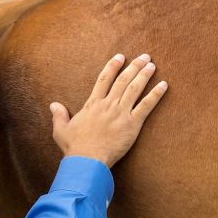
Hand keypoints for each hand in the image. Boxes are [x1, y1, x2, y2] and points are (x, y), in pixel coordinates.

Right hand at [50, 54, 167, 167]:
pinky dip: (156, 95)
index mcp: (93, 104)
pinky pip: (146, 106)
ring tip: (152, 65)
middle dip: (134, 66)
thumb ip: (59, 115)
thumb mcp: (61, 130)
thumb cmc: (74, 147)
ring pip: (135, 88)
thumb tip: (53, 105)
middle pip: (123, 80)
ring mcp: (121, 113)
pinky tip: (164, 85)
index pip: (104, 79)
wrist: (87, 160)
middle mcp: (108, 104)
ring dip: (145, 75)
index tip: (120, 57)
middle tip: (144, 57)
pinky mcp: (132, 124)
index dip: (113, 66)